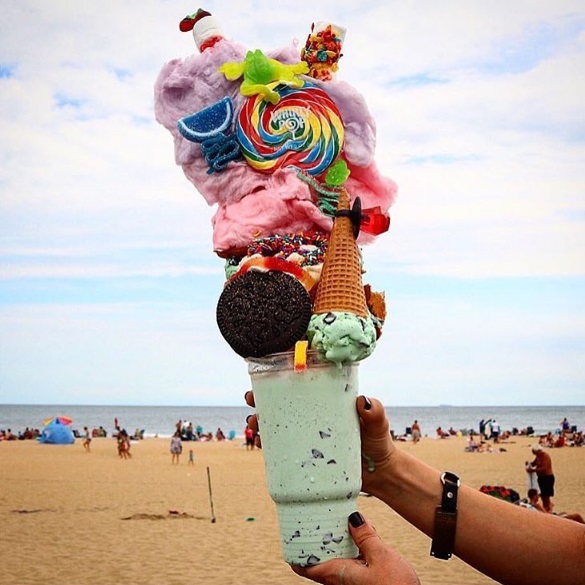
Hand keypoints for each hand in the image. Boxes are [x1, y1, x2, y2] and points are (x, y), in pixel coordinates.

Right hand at [244, 392, 396, 497]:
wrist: (381, 474)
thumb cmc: (378, 442)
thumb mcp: (377, 424)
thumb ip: (374, 412)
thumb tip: (363, 401)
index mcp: (326, 404)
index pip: (301, 389)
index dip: (281, 382)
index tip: (265, 379)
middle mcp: (313, 418)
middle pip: (282, 406)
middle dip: (262, 401)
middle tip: (251, 401)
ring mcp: (308, 438)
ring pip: (277, 427)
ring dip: (260, 423)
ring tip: (253, 424)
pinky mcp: (306, 458)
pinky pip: (282, 450)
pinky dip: (268, 446)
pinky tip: (260, 445)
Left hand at [291, 512, 419, 584]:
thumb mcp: (381, 556)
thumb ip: (365, 536)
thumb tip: (352, 518)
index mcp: (336, 574)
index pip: (304, 566)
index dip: (295, 550)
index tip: (292, 532)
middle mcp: (339, 582)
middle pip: (319, 560)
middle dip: (319, 540)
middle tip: (319, 518)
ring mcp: (351, 583)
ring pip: (336, 561)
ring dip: (338, 543)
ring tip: (343, 522)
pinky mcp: (364, 583)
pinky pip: (350, 564)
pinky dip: (352, 550)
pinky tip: (364, 538)